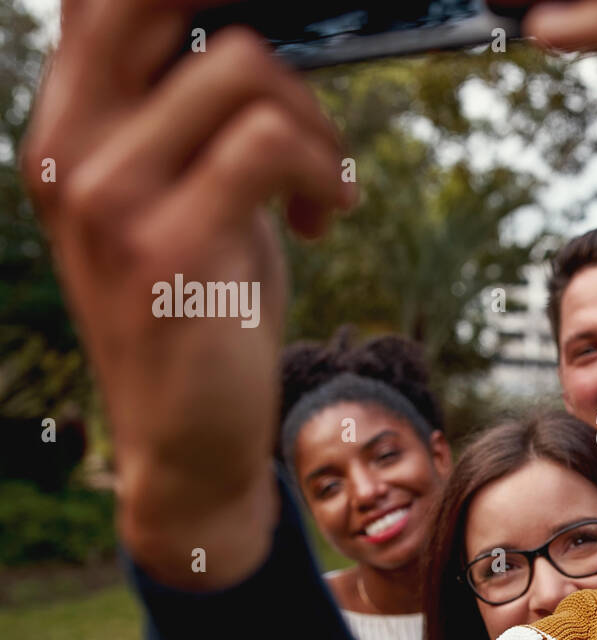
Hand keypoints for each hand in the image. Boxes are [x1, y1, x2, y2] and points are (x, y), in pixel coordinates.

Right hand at [21, 1, 353, 583]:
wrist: (188, 443)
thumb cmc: (205, 313)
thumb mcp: (192, 199)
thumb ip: (201, 119)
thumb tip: (260, 40)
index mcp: (71, 128)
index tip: (274, 18)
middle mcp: (69, 148)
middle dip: (264, 30)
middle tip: (305, 93)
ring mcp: (106, 195)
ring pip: (239, 64)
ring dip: (315, 119)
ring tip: (328, 181)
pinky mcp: (165, 245)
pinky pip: (269, 144)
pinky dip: (326, 168)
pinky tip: (329, 214)